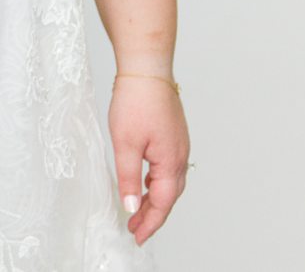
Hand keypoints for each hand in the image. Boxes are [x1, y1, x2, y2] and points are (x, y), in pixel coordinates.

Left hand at [109, 74, 189, 244]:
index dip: (149, 222)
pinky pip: (168, 167)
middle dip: (153, 215)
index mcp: (170, 162)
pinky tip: (146, 181)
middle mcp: (179, 156)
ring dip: (155, 199)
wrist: (146, 68)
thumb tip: (131, 206)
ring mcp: (178, 144)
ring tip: (138, 210)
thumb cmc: (136, 101)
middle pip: (169, 196)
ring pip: (170, 182)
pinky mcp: (173, 135)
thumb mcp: (125, 143)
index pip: (162, 203)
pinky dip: (158, 182)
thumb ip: (128, 178)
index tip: (137, 236)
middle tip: (135, 229)